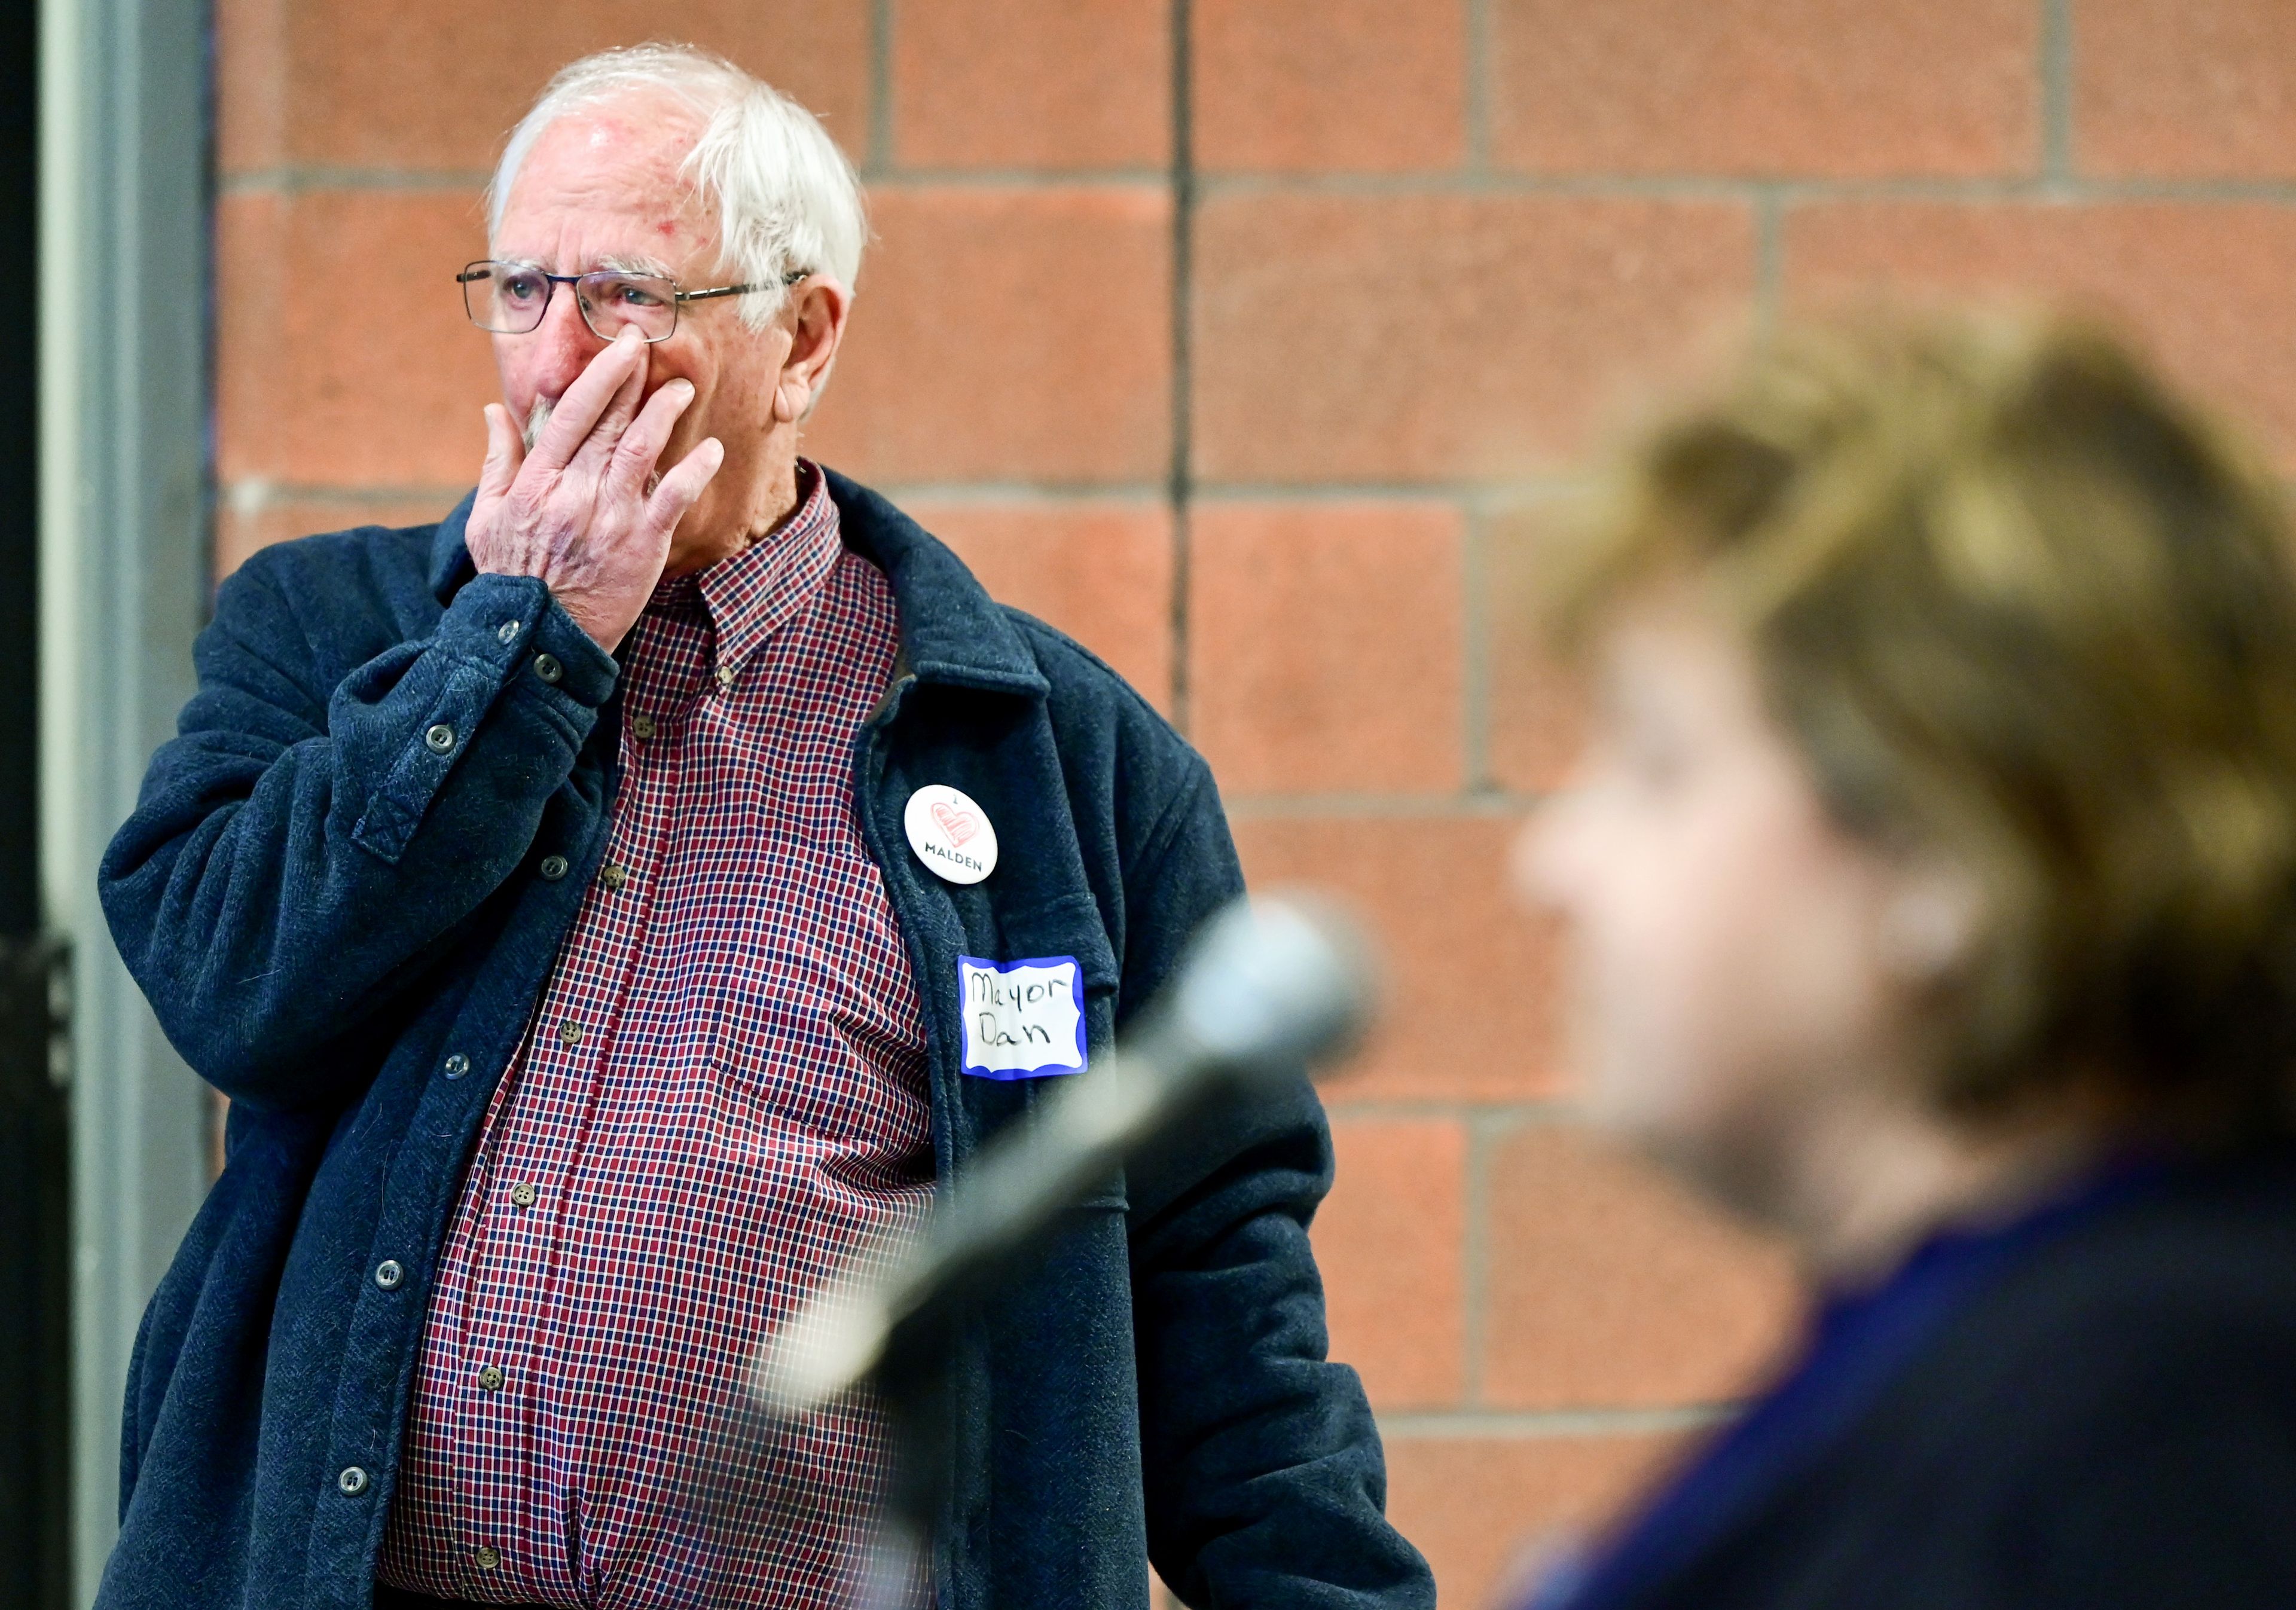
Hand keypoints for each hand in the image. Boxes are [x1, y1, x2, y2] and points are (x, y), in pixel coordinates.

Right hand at [465, 328, 724, 652]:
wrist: (538, 637)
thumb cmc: (511, 574)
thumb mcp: (487, 516)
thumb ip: (497, 461)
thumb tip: (493, 409)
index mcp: (538, 481)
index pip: (572, 413)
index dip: (601, 376)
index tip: (621, 347)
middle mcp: (575, 491)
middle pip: (610, 423)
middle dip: (634, 381)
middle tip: (652, 350)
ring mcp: (611, 516)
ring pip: (642, 450)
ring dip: (664, 413)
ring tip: (682, 389)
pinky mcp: (642, 544)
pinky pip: (674, 498)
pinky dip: (695, 470)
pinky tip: (712, 450)